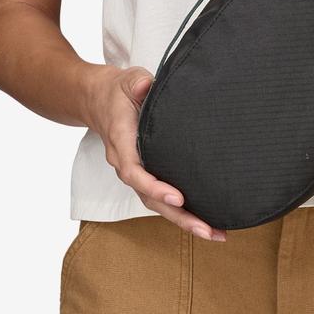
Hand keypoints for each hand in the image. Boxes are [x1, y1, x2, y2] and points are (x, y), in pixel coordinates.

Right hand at [82, 65, 226, 241]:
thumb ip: (137, 83)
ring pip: (156, 203)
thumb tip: (146, 85)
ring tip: (215, 233)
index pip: (134, 171)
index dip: (154, 187)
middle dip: (178, 216)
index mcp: (122, 141)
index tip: (178, 197)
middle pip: (149, 198)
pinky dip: (182, 211)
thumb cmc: (118, 91)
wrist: (98, 100)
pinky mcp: (147, 173)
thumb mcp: (128, 80)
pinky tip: (206, 220)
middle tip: (207, 230)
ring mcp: (136, 171)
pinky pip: (161, 197)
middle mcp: (127, 162)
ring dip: (184, 220)